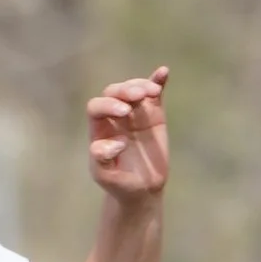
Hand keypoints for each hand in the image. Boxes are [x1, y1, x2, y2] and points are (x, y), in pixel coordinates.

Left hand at [86, 68, 169, 200]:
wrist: (141, 189)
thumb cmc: (118, 182)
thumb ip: (101, 159)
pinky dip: (158, 81)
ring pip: (133, 89)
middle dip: (124, 91)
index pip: (96, 107)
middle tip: (138, 97)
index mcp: (98, 128)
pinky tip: (164, 72)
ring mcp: (134, 113)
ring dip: (141, 85)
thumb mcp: (104, 176)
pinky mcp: (153, 114)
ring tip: (152, 92)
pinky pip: (154, 94)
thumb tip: (115, 141)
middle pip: (113, 92)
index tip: (124, 112)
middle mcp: (114, 116)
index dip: (108, 105)